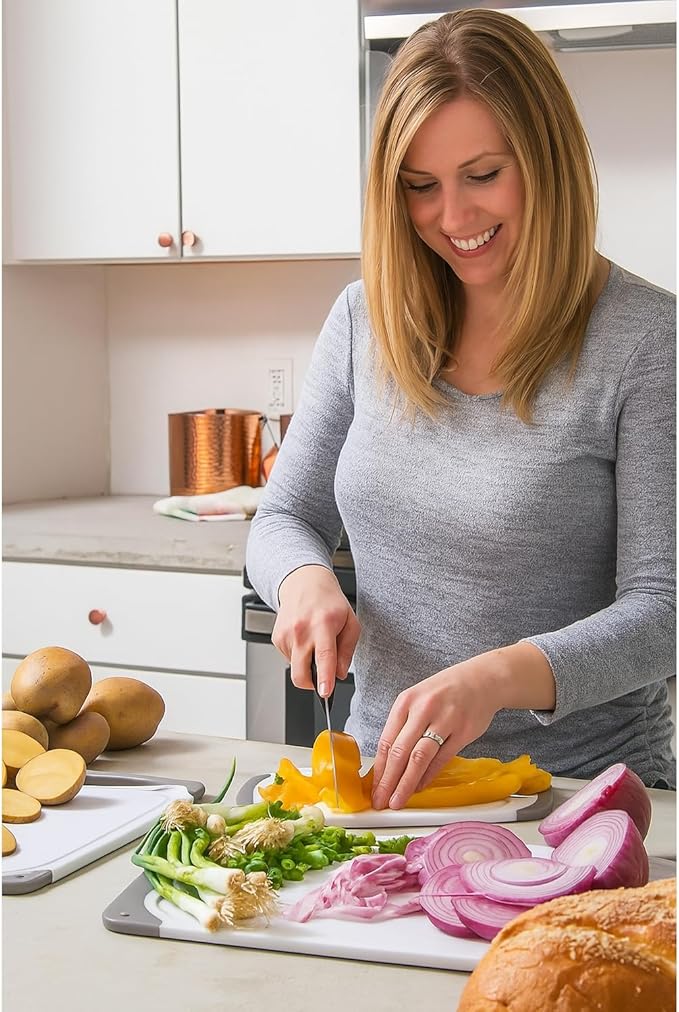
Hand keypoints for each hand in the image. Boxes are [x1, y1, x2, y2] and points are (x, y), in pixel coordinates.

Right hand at [272, 564, 359, 697]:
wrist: (304, 583)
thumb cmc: (329, 603)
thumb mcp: (350, 622)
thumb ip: (348, 650)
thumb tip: (339, 674)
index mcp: (323, 624)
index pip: (324, 656)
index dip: (324, 678)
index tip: (325, 693)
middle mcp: (302, 629)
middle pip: (300, 672)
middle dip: (311, 684)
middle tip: (322, 680)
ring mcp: (286, 634)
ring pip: (295, 668)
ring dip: (306, 664)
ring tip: (314, 643)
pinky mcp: (276, 638)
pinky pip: (289, 659)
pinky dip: (298, 656)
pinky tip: (304, 639)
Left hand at [370, 643, 555, 809]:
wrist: (482, 679)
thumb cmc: (446, 691)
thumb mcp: (418, 699)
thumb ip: (403, 726)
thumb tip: (388, 763)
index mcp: (406, 701)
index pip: (387, 741)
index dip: (379, 769)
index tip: (373, 788)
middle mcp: (423, 709)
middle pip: (400, 752)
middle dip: (388, 781)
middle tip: (381, 801)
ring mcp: (444, 720)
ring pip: (420, 758)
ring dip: (406, 783)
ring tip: (398, 800)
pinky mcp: (464, 731)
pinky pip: (442, 758)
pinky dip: (429, 775)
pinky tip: (420, 787)